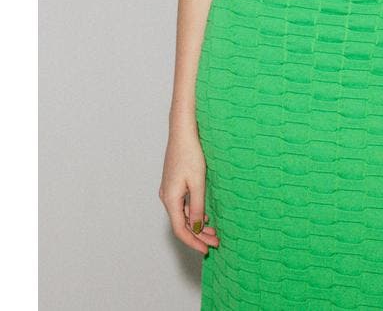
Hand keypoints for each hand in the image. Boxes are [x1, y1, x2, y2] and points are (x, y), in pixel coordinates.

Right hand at [159, 129, 219, 254]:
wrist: (182, 131)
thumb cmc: (190, 153)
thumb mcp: (198, 183)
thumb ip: (197, 207)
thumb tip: (197, 228)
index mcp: (170, 199)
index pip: (180, 229)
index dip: (193, 242)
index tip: (206, 250)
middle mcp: (167, 196)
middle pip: (182, 223)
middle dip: (198, 235)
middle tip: (215, 242)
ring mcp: (169, 189)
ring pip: (183, 214)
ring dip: (197, 224)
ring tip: (213, 231)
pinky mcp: (174, 183)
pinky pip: (183, 205)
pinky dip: (194, 212)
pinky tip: (205, 215)